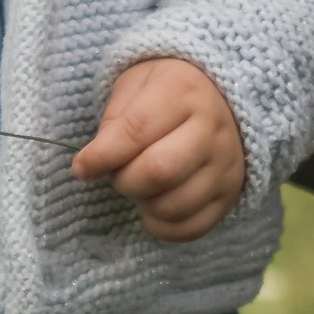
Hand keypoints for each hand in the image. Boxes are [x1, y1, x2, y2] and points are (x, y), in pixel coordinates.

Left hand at [72, 58, 247, 243]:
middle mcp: (212, 129)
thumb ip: (113, 122)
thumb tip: (88, 167)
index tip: (81, 167)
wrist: (220, 97)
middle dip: (125, 181)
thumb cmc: (166, 91)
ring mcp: (226, 165)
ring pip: (174, 205)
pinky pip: (192, 228)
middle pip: (160, 172)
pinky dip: (163, 226)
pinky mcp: (232, 194)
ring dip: (144, 203)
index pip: (136, 131)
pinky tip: (154, 206)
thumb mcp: (135, 85)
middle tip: (117, 173)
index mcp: (183, 91)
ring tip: (140, 186)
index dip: (101, 156)